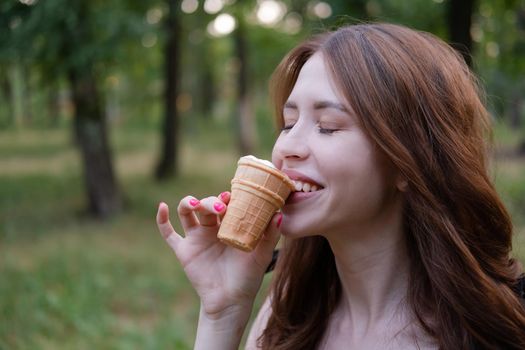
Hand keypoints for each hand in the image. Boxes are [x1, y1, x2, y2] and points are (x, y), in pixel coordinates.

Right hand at [156, 192, 281, 318]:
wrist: (231, 301)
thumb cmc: (248, 277)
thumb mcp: (262, 254)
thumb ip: (270, 235)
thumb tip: (279, 215)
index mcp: (229, 224)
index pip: (225, 203)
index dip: (226, 196)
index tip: (231, 196)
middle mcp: (211, 228)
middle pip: (205, 205)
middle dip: (210, 201)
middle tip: (220, 207)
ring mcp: (196, 238)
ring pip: (186, 212)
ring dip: (188, 203)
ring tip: (194, 204)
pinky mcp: (183, 250)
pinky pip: (168, 233)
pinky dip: (162, 220)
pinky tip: (162, 207)